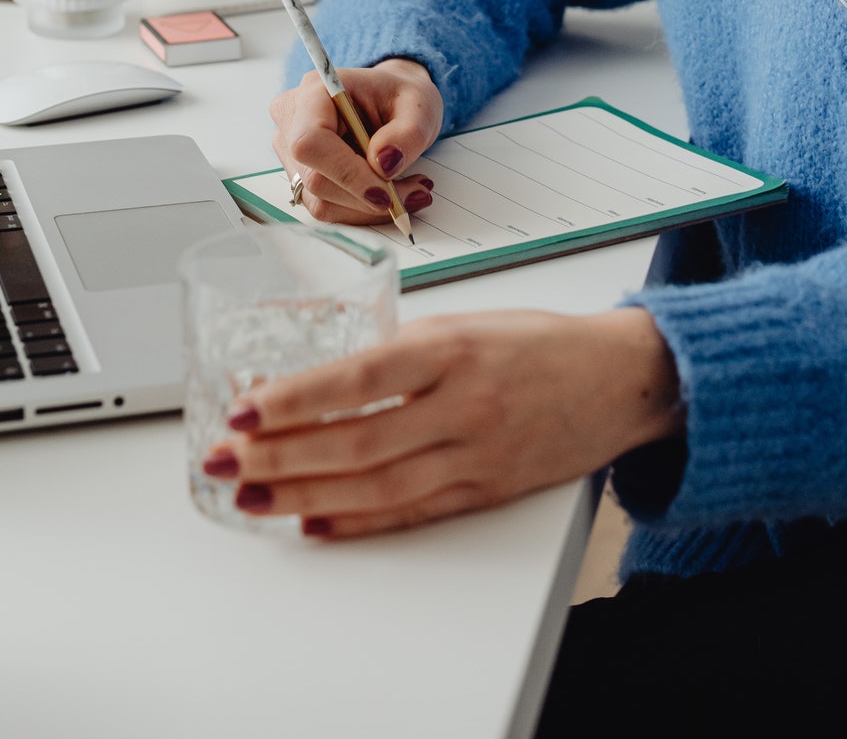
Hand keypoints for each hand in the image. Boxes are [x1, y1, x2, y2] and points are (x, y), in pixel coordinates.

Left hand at [202, 306, 681, 537]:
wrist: (620, 378)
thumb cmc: (538, 342)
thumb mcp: (467, 324)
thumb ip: (401, 350)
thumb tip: (321, 377)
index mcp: (452, 348)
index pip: (359, 378)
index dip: (296, 399)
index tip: (245, 409)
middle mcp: (462, 404)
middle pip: (357, 442)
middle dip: (280, 456)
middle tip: (226, 461)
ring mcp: (475, 454)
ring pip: (376, 486)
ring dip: (305, 496)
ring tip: (254, 497)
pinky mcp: (486, 491)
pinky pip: (411, 512)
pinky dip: (358, 521)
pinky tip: (315, 523)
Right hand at [270, 56, 442, 225]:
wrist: (392, 101)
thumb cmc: (401, 96)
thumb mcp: (421, 105)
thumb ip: (408, 133)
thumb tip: (384, 165)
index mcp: (315, 91)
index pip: (311, 142)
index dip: (346, 174)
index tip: (386, 195)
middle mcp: (292, 120)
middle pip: (315, 179)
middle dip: (367, 196)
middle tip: (417, 193)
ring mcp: (291, 151)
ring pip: (321, 200)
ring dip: (369, 207)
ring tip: (412, 191)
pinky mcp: (300, 175)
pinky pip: (327, 205)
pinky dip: (362, 208)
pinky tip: (392, 193)